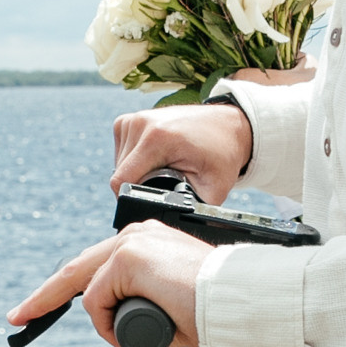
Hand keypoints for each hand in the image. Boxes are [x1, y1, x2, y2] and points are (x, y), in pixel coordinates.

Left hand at [9, 222, 213, 346]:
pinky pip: (97, 302)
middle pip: (77, 270)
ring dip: (107, 327)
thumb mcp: (170, 309)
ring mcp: (130, 243)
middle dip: (44, 297)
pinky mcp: (127, 258)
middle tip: (17, 318)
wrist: (237, 304)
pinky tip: (130, 337)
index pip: (96, 265)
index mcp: (148, 243)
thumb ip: (144, 313)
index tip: (35, 309)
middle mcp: (136, 236)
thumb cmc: (215, 310)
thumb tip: (127, 337)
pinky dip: (108, 326)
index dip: (62, 289)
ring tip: (140, 346)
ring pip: (92, 293)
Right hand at [110, 100, 249, 205]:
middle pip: (120, 174)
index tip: (154, 201)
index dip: (133, 200)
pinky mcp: (128, 120)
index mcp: (157, 138)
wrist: (227, 126)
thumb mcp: (213, 188)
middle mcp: (140, 124)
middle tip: (167, 182)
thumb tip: (177, 227)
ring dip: (136, 173)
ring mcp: (133, 120)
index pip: (122, 182)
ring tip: (164, 168)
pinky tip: (155, 159)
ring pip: (118, 164)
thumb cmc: (222, 155)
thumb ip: (190, 209)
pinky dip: (134, 161)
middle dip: (139, 186)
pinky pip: (120, 152)